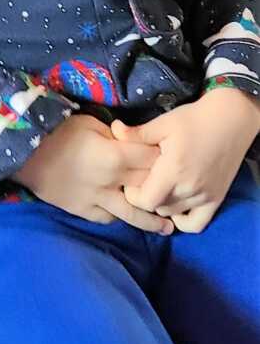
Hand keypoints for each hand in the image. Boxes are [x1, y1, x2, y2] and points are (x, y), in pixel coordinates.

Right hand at [15, 113, 172, 232]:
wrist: (23, 154)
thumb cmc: (57, 132)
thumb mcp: (89, 123)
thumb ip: (115, 136)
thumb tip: (133, 141)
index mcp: (115, 157)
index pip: (152, 159)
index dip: (166, 159)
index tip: (177, 160)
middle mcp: (112, 183)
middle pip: (147, 187)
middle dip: (165, 189)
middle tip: (181, 192)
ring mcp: (97, 200)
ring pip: (133, 215)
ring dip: (152, 221)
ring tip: (169, 228)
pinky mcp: (83, 211)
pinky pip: (107, 218)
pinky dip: (119, 217)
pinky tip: (128, 218)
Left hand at [112, 89, 259, 232]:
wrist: (229, 120)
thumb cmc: (194, 119)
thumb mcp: (163, 123)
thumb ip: (137, 134)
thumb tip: (113, 129)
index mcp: (173, 171)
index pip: (145, 201)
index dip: (133, 194)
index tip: (131, 179)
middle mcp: (189, 188)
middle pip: (157, 208)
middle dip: (145, 197)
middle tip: (142, 181)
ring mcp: (205, 196)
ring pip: (173, 214)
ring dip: (162, 205)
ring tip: (158, 187)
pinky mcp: (216, 199)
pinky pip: (196, 223)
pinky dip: (183, 220)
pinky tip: (175, 204)